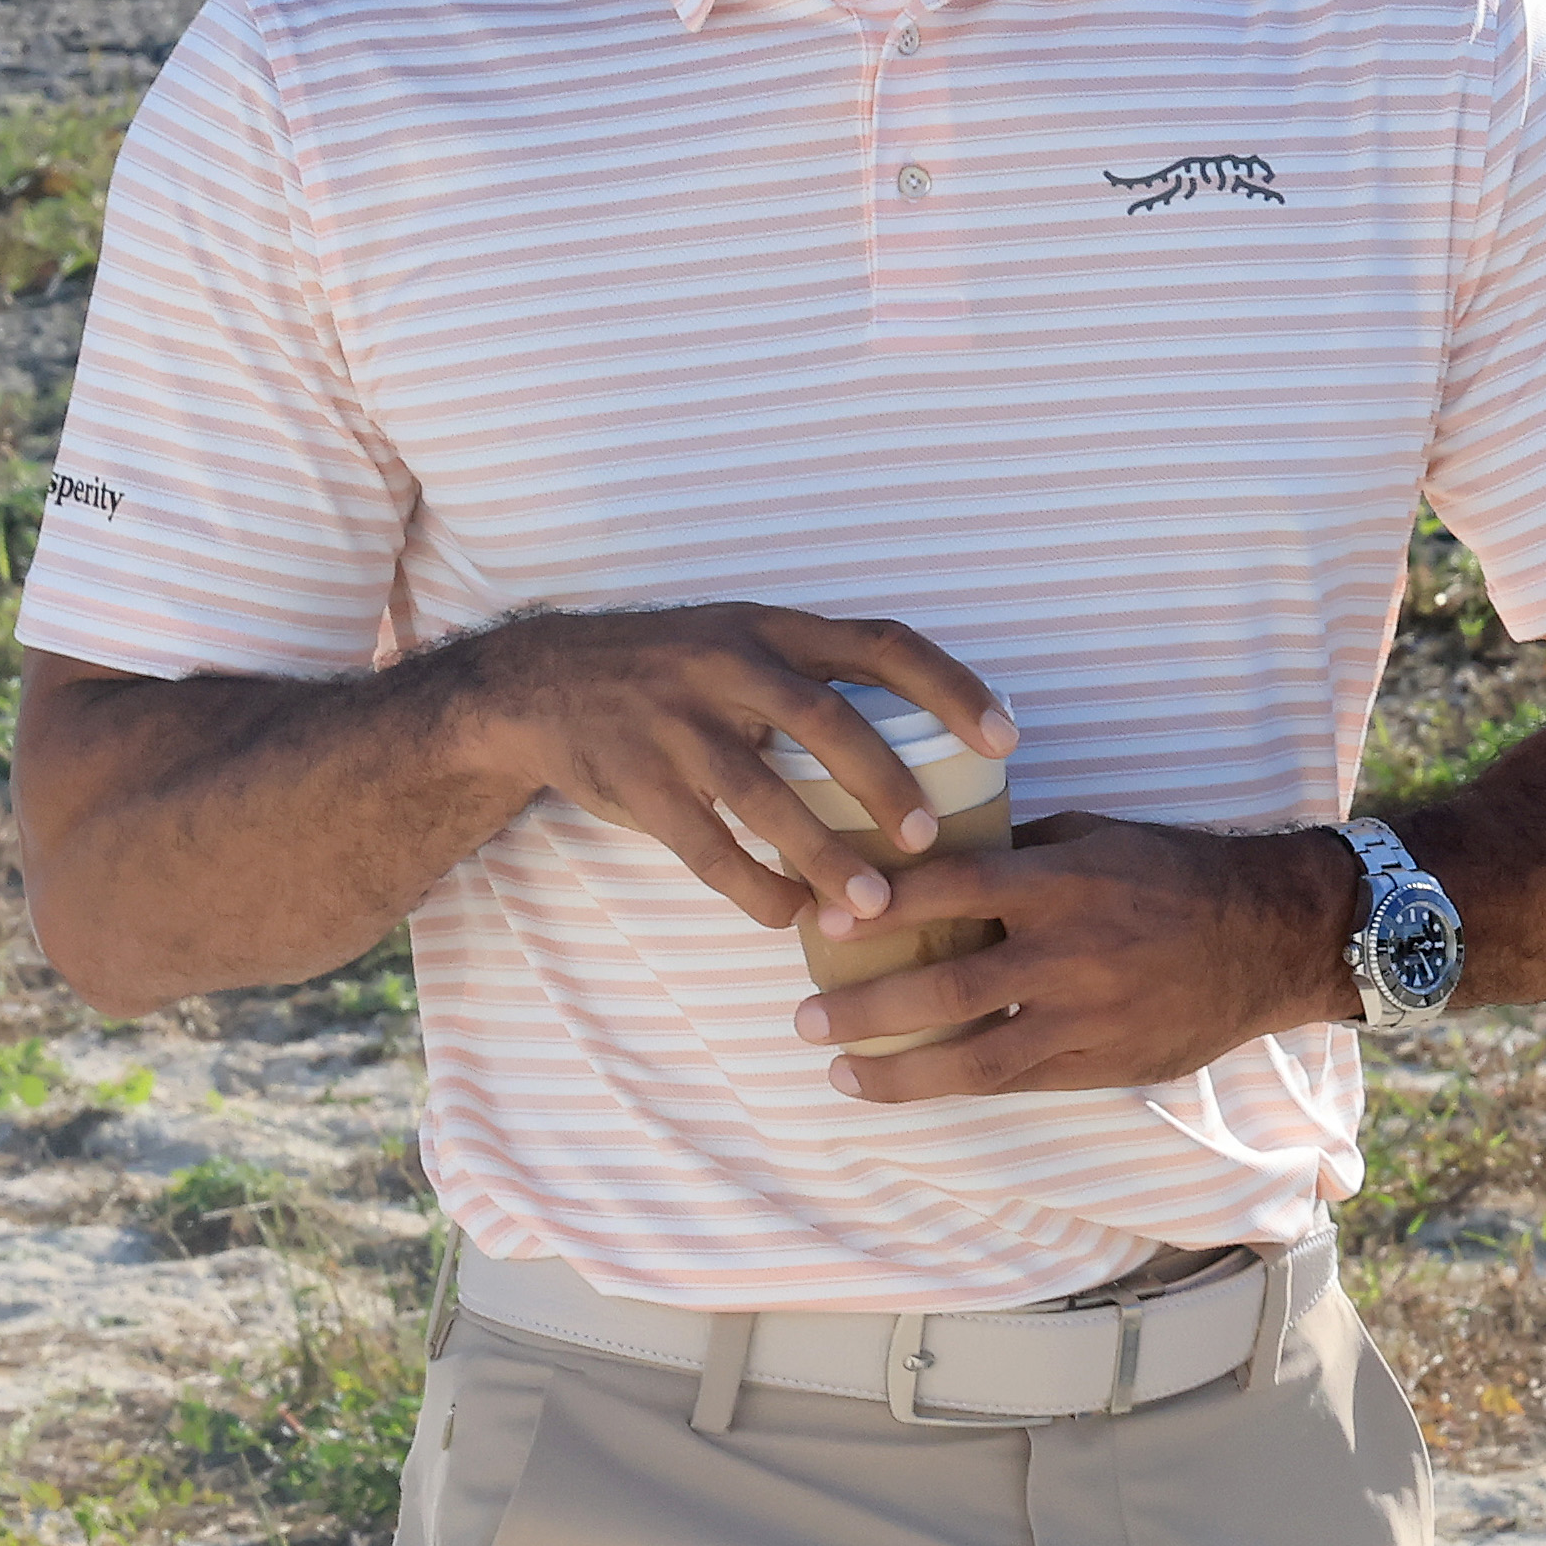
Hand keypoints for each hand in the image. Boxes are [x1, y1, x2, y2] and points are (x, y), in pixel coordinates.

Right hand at [444, 605, 1015, 943]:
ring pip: (765, 795)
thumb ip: (815, 683)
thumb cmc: (673, 675)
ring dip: (822, 855)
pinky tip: (788, 916)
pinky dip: (752, 886)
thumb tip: (925, 754)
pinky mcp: (636, 781)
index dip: (951, 687)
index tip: (1006, 738)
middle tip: (931, 839)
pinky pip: (704, 845)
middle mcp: (729, 664)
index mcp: (775, 629)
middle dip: (886, 782)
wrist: (539, 683)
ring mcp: (678, 723)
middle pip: (827, 719)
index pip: (883, 643)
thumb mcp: (742, 646)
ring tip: (872, 905)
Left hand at [794, 811, 1364, 1097]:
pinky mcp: (1104, 1063)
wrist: (1270, 935)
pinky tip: (916, 1086)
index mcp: (1062, 881)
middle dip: (864, 1009)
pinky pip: (1017, 1082)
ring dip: (897, 1071)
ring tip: (841, 1074)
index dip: (881, 908)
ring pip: (974, 1058)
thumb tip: (935, 855)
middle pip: (945, 990)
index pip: (951, 890)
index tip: (822, 923)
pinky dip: (959, 1086)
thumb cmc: (1176, 871)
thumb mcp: (1097, 836)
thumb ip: (1020, 850)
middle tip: (803, 1019)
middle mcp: (1069, 953)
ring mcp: (1087, 1017)